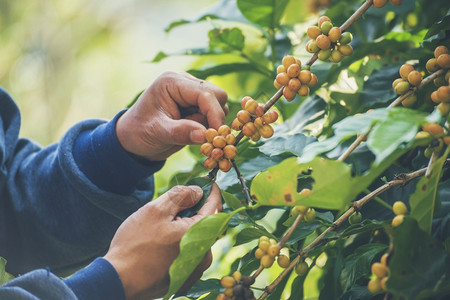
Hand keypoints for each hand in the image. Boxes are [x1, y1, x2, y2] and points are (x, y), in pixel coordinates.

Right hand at [104, 183, 221, 298]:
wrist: (120, 280)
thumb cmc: (136, 244)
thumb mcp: (156, 210)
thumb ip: (181, 196)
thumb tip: (199, 191)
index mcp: (200, 234)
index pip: (215, 206)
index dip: (212, 192)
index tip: (208, 182)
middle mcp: (203, 254)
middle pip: (207, 224)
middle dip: (195, 211)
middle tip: (176, 205)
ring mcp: (195, 269)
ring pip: (198, 240)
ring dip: (186, 229)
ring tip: (163, 227)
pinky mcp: (185, 279)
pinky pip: (190, 254)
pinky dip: (181, 244)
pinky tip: (162, 244)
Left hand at [116, 72, 227, 160]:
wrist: (132, 140)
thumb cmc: (139, 132)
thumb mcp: (157, 133)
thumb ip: (180, 132)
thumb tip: (205, 135)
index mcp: (172, 82)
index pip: (206, 93)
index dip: (214, 114)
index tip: (215, 136)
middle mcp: (185, 83)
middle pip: (217, 95)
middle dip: (214, 118)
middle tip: (204, 137)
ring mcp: (192, 93)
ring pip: (219, 106)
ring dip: (211, 124)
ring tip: (189, 134)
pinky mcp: (196, 105)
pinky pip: (214, 115)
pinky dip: (210, 127)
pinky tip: (193, 134)